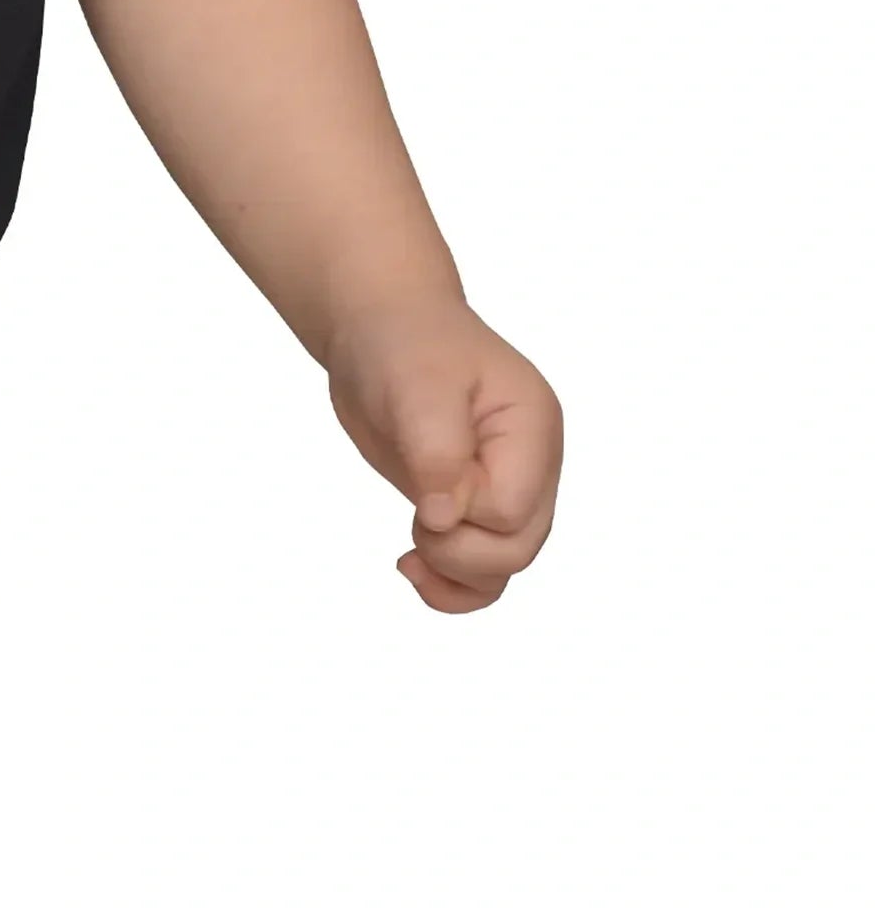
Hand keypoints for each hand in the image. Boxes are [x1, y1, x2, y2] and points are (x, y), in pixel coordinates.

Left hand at [323, 296, 561, 611]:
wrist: (379, 327)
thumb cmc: (404, 343)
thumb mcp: (416, 384)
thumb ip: (437, 451)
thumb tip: (444, 518)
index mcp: (531, 426)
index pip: (512, 507)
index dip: (464, 510)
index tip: (423, 477)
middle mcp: (529, 464)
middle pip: (517, 548)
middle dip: (460, 551)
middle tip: (414, 520)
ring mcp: (503, 486)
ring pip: (503, 566)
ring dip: (455, 575)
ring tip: (410, 557)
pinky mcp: (471, 504)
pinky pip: (481, 567)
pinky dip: (452, 583)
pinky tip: (415, 569)